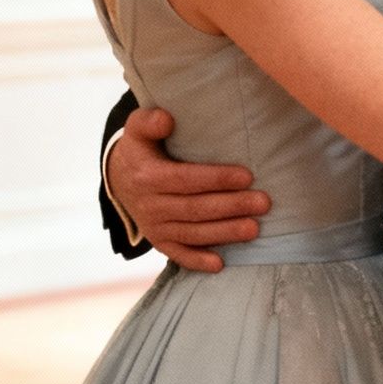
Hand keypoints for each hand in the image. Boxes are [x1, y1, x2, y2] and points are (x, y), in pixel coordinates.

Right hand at [107, 106, 269, 271]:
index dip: (216, 179)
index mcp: (147, 176)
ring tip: (255, 229)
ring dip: (225, 233)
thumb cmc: (140, 147)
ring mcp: (154, 227)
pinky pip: (178, 254)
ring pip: (193, 233)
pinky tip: (221, 264)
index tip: (247, 176)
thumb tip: (167, 119)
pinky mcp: (159, 241)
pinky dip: (197, 261)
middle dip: (232, 206)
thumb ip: (150, 121)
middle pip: (195, 208)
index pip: (186, 179)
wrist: (119, 179)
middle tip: (263, 203)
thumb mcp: (137, 128)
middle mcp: (150, 205)